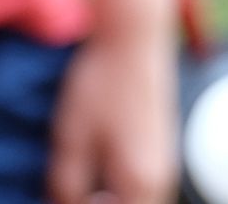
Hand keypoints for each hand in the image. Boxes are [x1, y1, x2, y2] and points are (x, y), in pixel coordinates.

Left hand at [47, 24, 180, 203]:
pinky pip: (143, 187)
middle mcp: (161, 178)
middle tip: (70, 196)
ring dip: (112, 201)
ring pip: (139, 201)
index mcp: (140, 183)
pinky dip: (121, 193)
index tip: (63, 200)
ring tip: (82, 191)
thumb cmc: (102, 86)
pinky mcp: (160, 147)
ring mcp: (165, 162)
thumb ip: (67, 186)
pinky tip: (96, 180)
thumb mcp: (70, 140)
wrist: (133, 40)